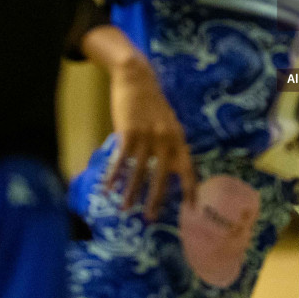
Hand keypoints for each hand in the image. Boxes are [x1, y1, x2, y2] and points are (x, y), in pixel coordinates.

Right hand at [102, 59, 196, 218]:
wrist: (137, 78)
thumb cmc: (152, 104)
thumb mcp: (168, 123)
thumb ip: (171, 145)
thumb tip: (171, 169)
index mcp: (178, 139)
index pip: (188, 169)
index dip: (190, 189)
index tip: (192, 208)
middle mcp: (166, 140)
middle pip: (162, 176)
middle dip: (156, 199)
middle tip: (151, 219)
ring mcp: (147, 136)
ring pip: (139, 171)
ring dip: (131, 192)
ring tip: (125, 209)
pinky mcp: (129, 132)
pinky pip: (121, 160)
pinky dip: (113, 176)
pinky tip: (107, 188)